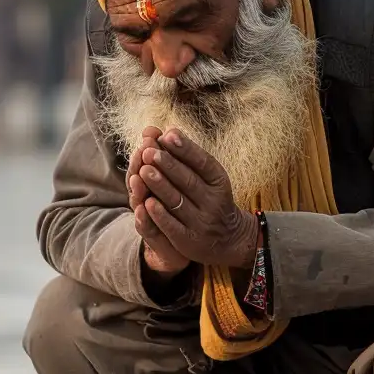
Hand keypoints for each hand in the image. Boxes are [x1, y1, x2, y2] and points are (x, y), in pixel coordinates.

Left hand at [133, 126, 255, 271]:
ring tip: (144, 171)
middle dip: (168, 166)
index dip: (186, 149)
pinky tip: (147, 203)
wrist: (229, 239)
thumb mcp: (208, 177)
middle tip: (149, 151)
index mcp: (218, 182)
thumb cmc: (209, 198)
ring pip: (178, 202)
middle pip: (189, 182)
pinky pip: (173, 227)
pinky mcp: (189, 241)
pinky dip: (160, 215)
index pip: (204, 163)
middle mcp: (213, 203)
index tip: (168, 134)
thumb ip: (187, 156)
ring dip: (160, 187)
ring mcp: (202, 223)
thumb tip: (164, 131)